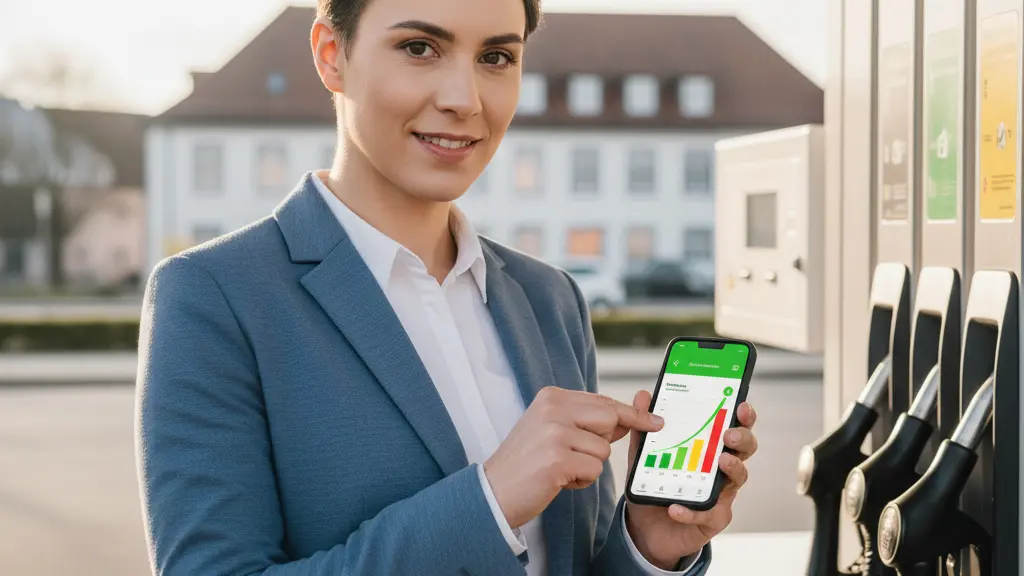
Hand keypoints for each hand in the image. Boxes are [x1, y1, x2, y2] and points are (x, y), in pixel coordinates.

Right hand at [483, 386, 664, 528]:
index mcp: (552, 397)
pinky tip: (558, 481)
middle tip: (574, 456)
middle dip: (601, 444)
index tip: (656, 421)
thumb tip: (630, 420)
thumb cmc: (527, 463)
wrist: (493, 491)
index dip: (631, 414)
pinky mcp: (557, 459)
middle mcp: (553, 409)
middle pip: (610, 420)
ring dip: (588, 466)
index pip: (603, 401)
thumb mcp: (553, 431)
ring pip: (603, 450)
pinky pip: (594, 470)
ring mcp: (554, 432)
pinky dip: (581, 481)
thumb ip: (587, 422)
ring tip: (560, 469)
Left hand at [624, 390, 757, 568]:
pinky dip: (691, 510)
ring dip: (732, 468)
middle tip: (729, 434)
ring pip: (738, 479)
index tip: (741, 405)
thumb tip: (643, 396)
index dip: (743, 416)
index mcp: (709, 448)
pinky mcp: (712, 519)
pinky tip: (675, 508)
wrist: (646, 528)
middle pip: (745, 450)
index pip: (732, 426)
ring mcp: (721, 494)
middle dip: (742, 438)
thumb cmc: (655, 486)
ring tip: (720, 461)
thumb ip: (643, 428)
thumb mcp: (644, 455)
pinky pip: (707, 513)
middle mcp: (721, 469)